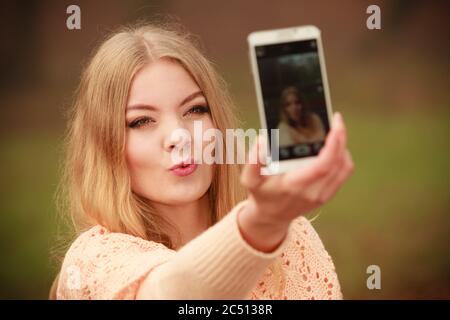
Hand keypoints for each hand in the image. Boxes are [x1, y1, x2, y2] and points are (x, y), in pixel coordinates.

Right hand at [240, 112, 353, 228]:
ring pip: (344, 167)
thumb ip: (253, 161)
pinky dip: (343, 157)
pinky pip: (343, 173)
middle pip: (338, 164)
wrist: (271, 216)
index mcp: (295, 186)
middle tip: (336, 120)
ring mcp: (322, 195)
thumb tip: (262, 141)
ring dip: (343, 146)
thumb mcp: (250, 179)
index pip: (323, 166)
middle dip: (341, 139)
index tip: (335, 126)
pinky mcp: (327, 194)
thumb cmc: (261, 193)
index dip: (333, 145)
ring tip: (334, 130)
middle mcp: (313, 192)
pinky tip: (335, 146)